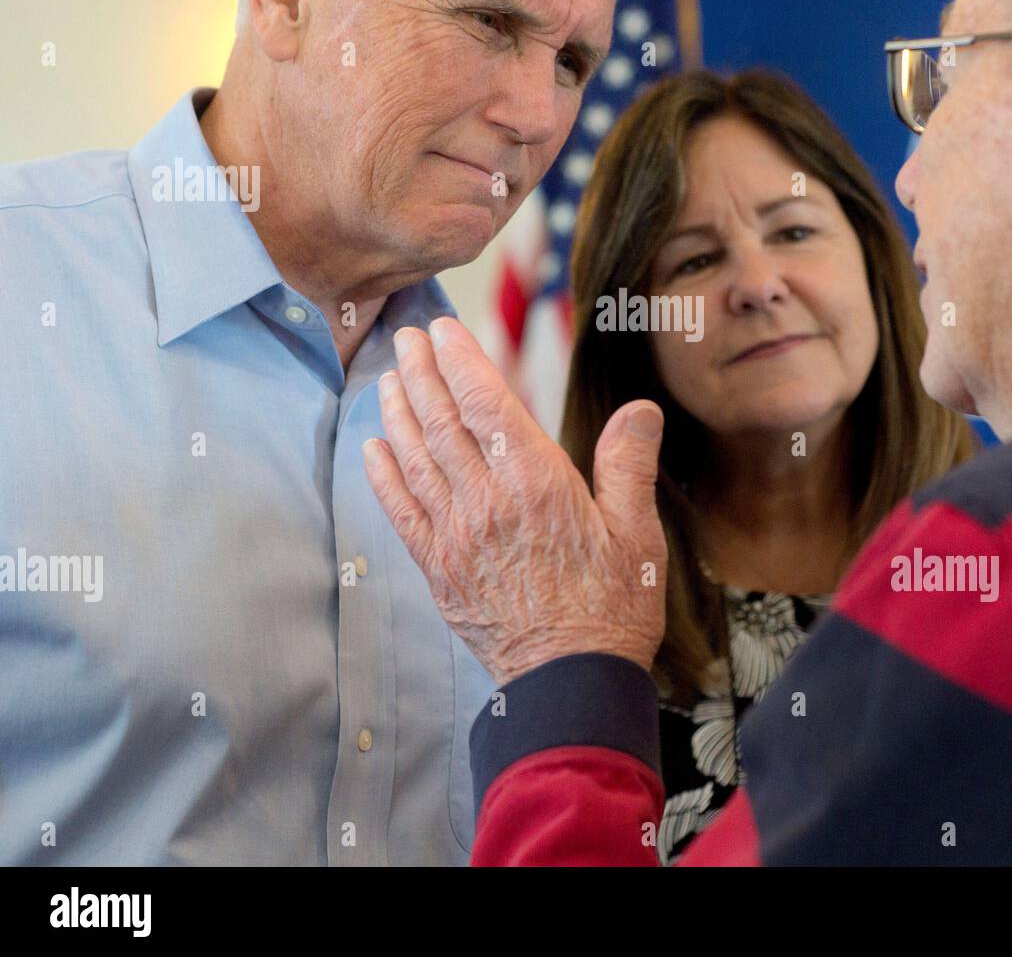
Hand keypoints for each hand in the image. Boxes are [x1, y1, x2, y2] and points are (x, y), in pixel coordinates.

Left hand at [362, 317, 667, 685]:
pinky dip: (383, 476)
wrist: (570, 681)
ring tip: (388, 378)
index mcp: (536, 483)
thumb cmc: (614, 607)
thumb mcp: (638, 533)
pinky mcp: (440, 569)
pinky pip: (402, 513)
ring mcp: (457, 536)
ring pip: (416, 459)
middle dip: (422, 373)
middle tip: (405, 337)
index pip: (487, 403)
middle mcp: (487, 502)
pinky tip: (371, 449)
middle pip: (442, 422)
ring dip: (397, 413)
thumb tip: (640, 407)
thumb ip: (630, 464)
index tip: (444, 329)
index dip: (462, 360)